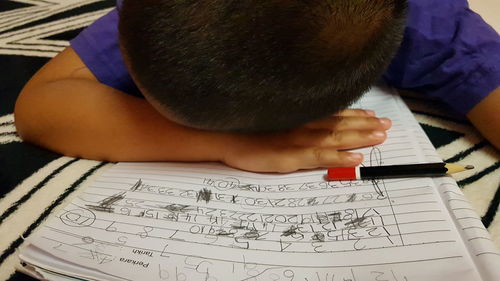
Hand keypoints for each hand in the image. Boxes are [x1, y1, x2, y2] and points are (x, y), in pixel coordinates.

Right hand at [222, 109, 391, 172]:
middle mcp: (304, 125)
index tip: (373, 116)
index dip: (356, 115)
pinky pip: (321, 157)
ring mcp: (299, 140)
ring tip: (381, 138)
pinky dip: (340, 158)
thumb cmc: (245, 127)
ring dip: (360, 138)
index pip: (333, 114)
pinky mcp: (292, 157)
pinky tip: (356, 158)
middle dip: (366, 126)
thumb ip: (291, 119)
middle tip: (387, 127)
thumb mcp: (271, 117)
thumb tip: (309, 119)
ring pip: (336, 138)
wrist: (225, 134)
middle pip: (341, 125)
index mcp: (300, 117)